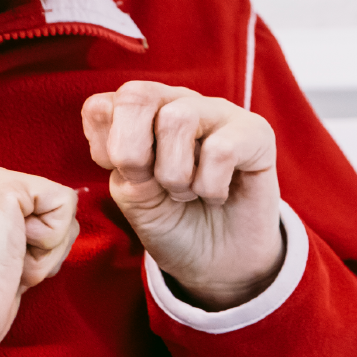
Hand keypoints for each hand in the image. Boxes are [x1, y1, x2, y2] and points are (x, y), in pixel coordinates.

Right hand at [0, 165, 79, 356]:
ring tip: (1, 265)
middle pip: (49, 207)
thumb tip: (64, 221)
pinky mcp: (4, 186)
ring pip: (61, 209)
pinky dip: (51, 244)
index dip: (29, 249)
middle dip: (41, 249)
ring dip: (44, 252)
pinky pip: (65, 205)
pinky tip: (11, 255)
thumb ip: (18, 232)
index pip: (30, 209)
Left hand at [82, 82, 282, 310]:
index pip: (101, 106)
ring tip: (187, 192)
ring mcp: (217, 112)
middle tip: (152, 184)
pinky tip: (217, 194)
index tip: (128, 179)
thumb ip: (124, 166)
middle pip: (136, 94)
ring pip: (178, 118)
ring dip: (175, 174)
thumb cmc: (174, 223)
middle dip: (132, 152)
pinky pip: (221, 148)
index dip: (105, 150)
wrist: (220, 262)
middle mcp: (177, 102)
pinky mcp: (255, 133)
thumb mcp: (135, 200)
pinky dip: (210, 187)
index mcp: (141, 114)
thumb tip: (130, 148)